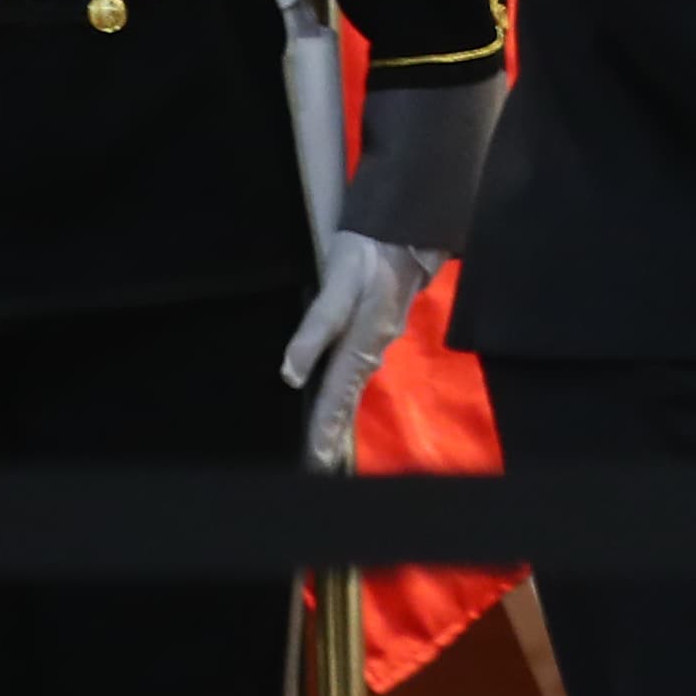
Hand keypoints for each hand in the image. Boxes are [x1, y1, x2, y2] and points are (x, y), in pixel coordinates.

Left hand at [280, 231, 441, 470]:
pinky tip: (338, 399)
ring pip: (353, 388)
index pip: (336, 398)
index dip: (325, 431)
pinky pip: (356, 373)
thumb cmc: (369, 256)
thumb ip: (315, 328)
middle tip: (320, 466)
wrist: (405, 230)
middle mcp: (371, 351)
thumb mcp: (337, 286)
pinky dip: (345, 394)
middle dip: (333, 434)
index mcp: (361, 346)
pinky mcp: (376, 331)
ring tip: (325, 445)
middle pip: (347, 400)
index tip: (316, 462)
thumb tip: (290, 374)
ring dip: (338, 416)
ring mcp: (376, 342)